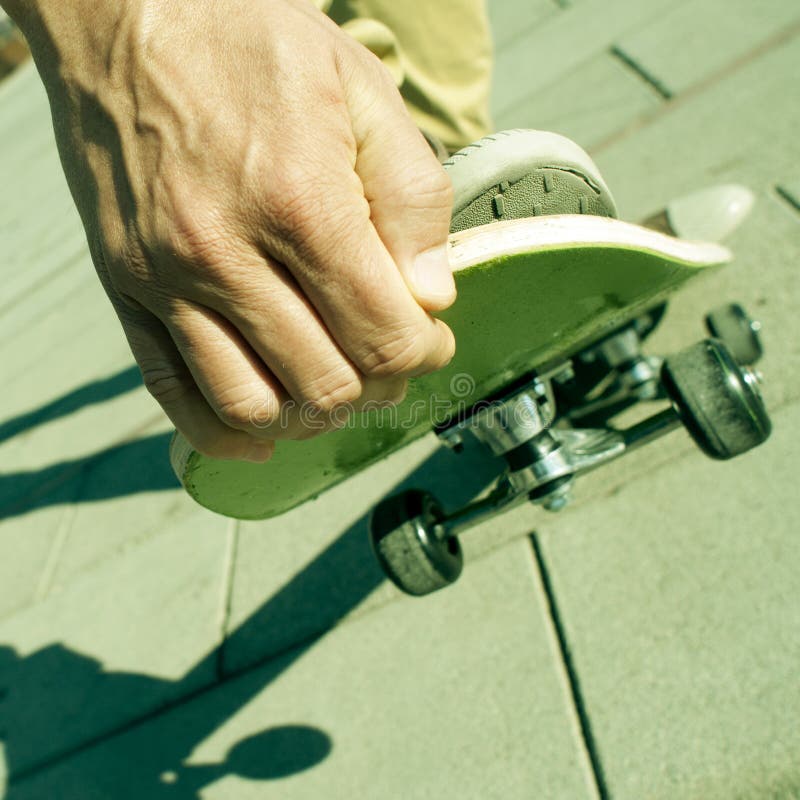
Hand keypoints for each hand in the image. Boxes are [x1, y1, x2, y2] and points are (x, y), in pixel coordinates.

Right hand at [15, 0, 455, 460]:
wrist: (126, 13)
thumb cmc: (251, 45)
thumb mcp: (363, 91)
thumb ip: (413, 197)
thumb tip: (432, 297)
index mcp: (301, 202)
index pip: (385, 335)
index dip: (424, 353)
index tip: (430, 338)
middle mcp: (226, 252)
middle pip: (328, 384)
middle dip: (379, 387)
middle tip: (390, 358)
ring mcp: (167, 279)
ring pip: (255, 405)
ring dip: (314, 415)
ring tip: (337, 384)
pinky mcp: (128, 291)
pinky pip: (173, 394)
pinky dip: (226, 433)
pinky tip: (267, 432)